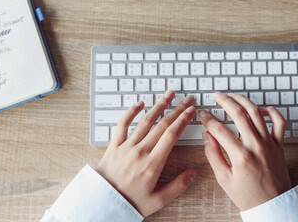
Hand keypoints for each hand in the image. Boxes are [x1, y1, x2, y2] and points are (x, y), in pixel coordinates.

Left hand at [96, 90, 197, 215]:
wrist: (103, 203)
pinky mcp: (114, 146)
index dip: (183, 120)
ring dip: (158, 106)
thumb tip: (194, 173)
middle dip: (177, 110)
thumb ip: (178, 186)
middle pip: (162, 124)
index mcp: (153, 164)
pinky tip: (140, 103)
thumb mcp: (158, 200)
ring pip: (145, 121)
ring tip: (169, 95)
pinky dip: (131, 112)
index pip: (172, 135)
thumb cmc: (130, 202)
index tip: (191, 111)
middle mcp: (140, 151)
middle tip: (187, 100)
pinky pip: (123, 124)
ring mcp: (126, 147)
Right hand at [199, 92, 291, 209]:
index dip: (208, 119)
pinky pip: (279, 121)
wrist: (273, 205)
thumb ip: (213, 156)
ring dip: (244, 101)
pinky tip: (259, 109)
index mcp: (240, 156)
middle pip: (238, 114)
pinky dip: (270, 111)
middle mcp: (256, 146)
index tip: (202, 114)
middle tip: (217, 96)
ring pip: (257, 113)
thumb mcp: (224, 180)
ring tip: (234, 96)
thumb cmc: (249, 196)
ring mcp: (270, 143)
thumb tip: (207, 137)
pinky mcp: (279, 145)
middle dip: (225, 101)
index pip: (219, 129)